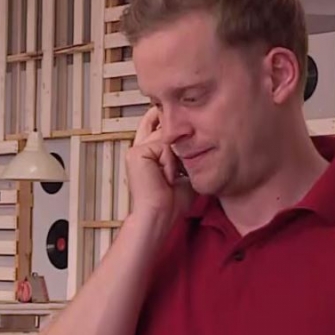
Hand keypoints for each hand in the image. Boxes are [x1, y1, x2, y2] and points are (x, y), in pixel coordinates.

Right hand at [124, 106, 194, 225]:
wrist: (160, 214)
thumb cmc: (171, 202)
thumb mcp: (183, 172)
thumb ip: (186, 155)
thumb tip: (198, 141)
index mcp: (147, 155)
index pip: (154, 125)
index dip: (165, 120)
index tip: (178, 121)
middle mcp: (140, 150)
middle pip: (161, 124)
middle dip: (175, 138)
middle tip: (176, 165)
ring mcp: (136, 150)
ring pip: (166, 136)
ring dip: (175, 158)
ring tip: (170, 178)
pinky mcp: (136, 153)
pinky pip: (163, 146)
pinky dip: (169, 163)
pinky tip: (165, 178)